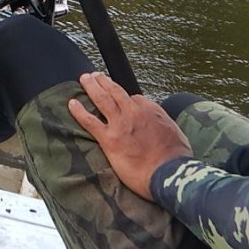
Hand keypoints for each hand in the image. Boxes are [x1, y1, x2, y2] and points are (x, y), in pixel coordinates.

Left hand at [68, 71, 192, 200]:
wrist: (168, 172)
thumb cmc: (176, 158)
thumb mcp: (176, 132)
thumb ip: (164, 122)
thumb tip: (158, 121)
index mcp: (151, 110)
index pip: (135, 98)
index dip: (127, 98)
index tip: (120, 98)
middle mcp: (134, 112)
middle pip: (115, 90)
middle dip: (103, 81)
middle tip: (94, 75)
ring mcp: (120, 124)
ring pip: (101, 98)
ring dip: (91, 86)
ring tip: (84, 79)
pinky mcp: (109, 139)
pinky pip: (90, 121)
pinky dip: (79, 111)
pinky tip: (71, 104)